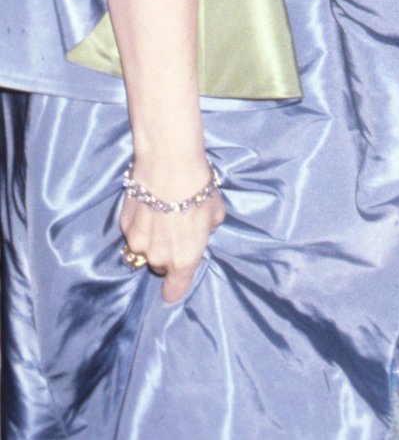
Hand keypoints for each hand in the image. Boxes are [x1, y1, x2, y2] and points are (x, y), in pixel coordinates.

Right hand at [121, 157, 225, 302]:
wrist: (169, 164)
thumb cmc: (199, 189)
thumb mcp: (215, 214)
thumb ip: (206, 231)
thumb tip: (200, 231)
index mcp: (184, 259)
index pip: (174, 292)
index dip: (175, 288)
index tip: (177, 281)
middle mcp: (158, 257)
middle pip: (160, 266)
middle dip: (167, 254)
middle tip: (175, 230)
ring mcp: (137, 243)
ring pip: (143, 250)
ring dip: (151, 239)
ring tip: (161, 213)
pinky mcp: (124, 225)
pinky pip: (133, 233)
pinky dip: (140, 224)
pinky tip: (149, 203)